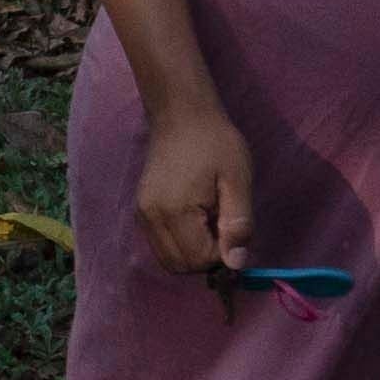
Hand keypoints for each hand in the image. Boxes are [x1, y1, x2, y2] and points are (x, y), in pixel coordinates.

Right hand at [132, 101, 255, 280]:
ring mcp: (143, 214)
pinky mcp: (142, 209)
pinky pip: (161, 244)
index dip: (223, 253)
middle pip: (180, 266)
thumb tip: (236, 264)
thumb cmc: (215, 142)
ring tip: (209, 221)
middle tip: (222, 225)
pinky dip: (181, 243)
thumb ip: (238, 223)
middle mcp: (151, 217)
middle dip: (206, 257)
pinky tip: (195, 218)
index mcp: (175, 211)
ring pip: (169, 259)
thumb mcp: (237, 179)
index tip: (232, 226)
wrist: (181, 113)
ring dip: (193, 252)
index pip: (199, 260)